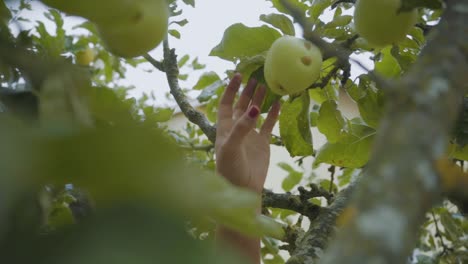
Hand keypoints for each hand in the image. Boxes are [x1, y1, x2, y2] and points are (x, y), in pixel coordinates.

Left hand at [215, 73, 279, 193]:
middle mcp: (237, 129)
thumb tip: (255, 108)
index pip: (226, 103)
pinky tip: (279, 103)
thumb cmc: (230, 169)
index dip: (231, 89)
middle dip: (247, 91)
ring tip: (267, 85)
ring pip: (256, 113)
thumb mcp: (232, 146)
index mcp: (224, 128)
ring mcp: (250, 135)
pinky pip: (268, 124)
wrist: (242, 189)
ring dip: (260, 100)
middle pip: (241, 105)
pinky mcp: (262, 143)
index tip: (238, 75)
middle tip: (256, 77)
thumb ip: (242, 127)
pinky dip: (273, 114)